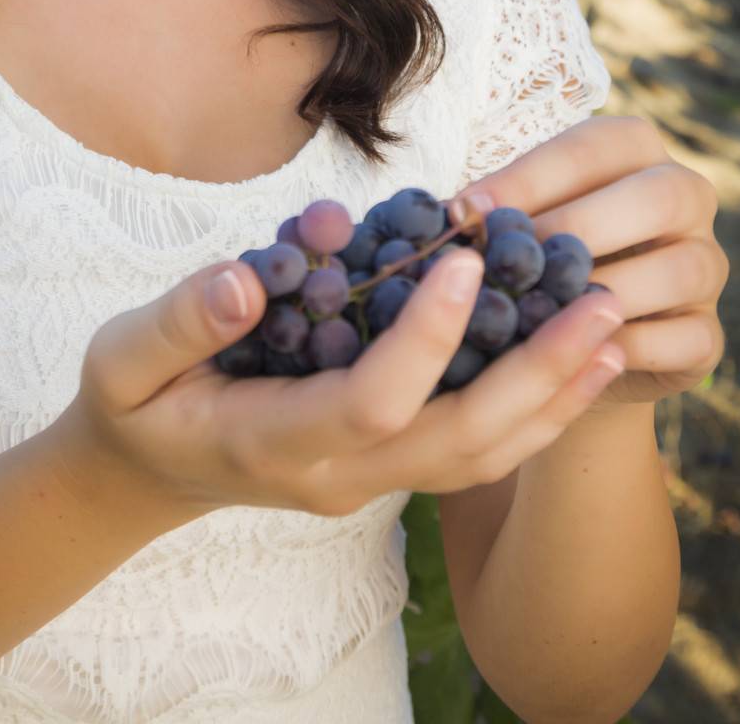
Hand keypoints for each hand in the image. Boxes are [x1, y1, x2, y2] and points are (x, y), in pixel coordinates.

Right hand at [67, 236, 636, 520]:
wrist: (143, 471)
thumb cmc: (133, 402)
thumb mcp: (125, 356)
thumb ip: (182, 319)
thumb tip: (247, 275)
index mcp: (274, 440)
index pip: (371, 401)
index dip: (423, 338)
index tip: (461, 259)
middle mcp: (337, 474)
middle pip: (458, 442)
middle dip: (535, 375)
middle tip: (599, 304)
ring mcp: (368, 480)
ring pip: (480, 455)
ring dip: (553, 396)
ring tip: (613, 329)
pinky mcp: (384, 463)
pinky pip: (473, 449)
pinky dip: (532, 409)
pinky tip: (575, 361)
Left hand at [447, 114, 729, 413]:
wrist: (571, 348)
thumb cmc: (533, 262)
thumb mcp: (517, 225)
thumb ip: (496, 211)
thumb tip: (448, 214)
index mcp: (635, 151)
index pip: (590, 147)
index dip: (528, 177)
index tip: (467, 210)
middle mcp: (685, 197)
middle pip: (657, 197)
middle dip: (580, 226)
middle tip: (513, 259)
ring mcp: (706, 267)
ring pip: (679, 270)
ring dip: (606, 292)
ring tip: (541, 312)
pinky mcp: (708, 336)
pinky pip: (685, 339)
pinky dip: (629, 348)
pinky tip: (576, 356)